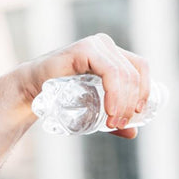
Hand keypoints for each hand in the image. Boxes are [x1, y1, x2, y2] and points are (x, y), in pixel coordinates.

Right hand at [15, 34, 150, 136]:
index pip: (141, 68)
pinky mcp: (84, 50)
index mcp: (114, 54)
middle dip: (131, 103)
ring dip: (123, 103)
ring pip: (125, 75)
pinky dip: (115, 93)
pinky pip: (110, 72)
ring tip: (113, 122)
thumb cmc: (64, 98)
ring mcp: (96, 45)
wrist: (34, 91)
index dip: (145, 91)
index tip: (137, 114)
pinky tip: (110, 110)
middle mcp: (107, 46)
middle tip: (119, 124)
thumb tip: (134, 133)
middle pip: (135, 74)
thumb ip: (116, 118)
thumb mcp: (96, 109)